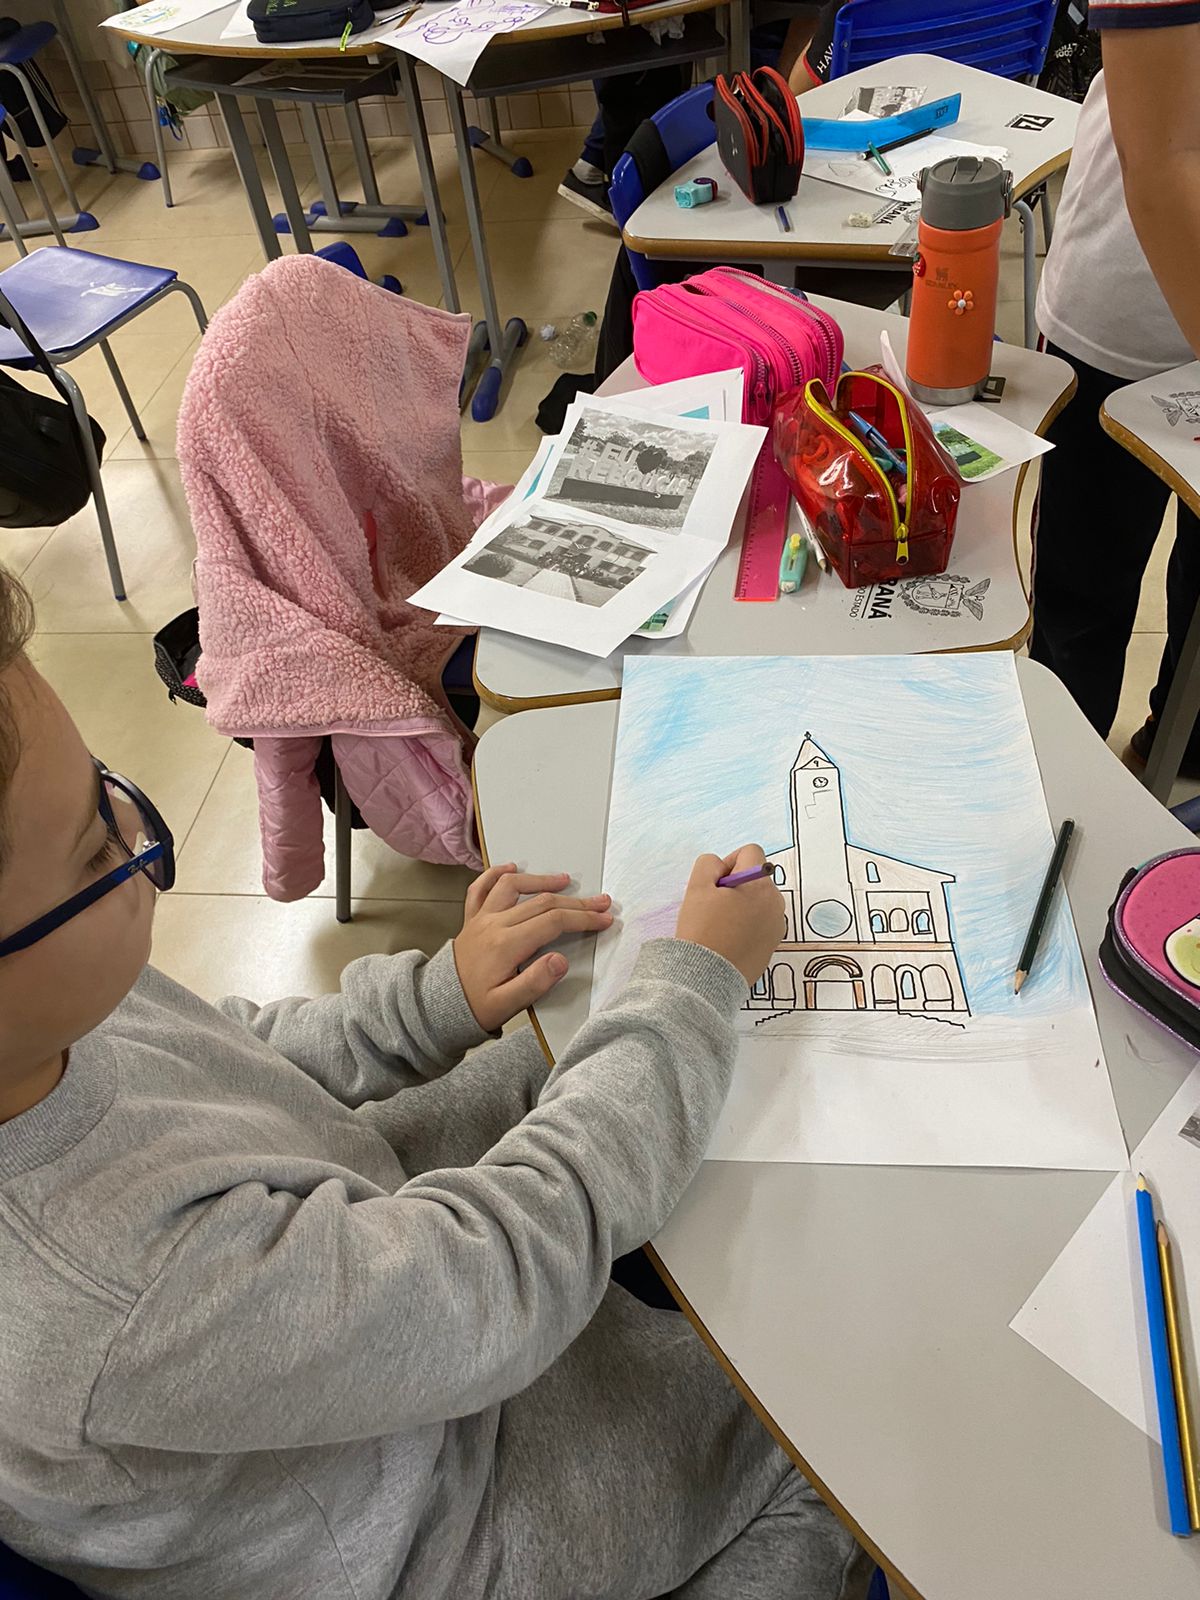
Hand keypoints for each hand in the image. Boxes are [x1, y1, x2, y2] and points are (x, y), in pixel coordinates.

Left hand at [454, 864, 612, 1031]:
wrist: (438, 1007)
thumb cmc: (475, 1008)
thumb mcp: (506, 1006)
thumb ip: (535, 983)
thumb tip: (560, 960)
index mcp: (506, 946)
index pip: (553, 922)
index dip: (582, 918)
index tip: (603, 919)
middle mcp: (493, 925)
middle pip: (542, 903)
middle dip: (577, 901)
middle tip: (601, 902)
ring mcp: (481, 919)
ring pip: (513, 886)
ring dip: (541, 881)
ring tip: (565, 880)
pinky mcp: (471, 920)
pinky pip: (480, 888)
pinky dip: (495, 874)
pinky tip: (511, 868)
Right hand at [674, 844, 784, 987]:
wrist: (708, 978)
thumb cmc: (702, 931)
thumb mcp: (696, 888)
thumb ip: (709, 864)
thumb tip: (721, 866)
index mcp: (760, 885)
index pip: (751, 852)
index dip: (729, 861)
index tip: (715, 884)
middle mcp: (776, 902)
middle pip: (756, 878)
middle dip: (736, 885)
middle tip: (713, 907)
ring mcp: (777, 924)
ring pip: (759, 900)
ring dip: (742, 904)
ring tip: (721, 926)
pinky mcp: (774, 943)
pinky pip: (761, 921)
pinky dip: (747, 924)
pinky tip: (729, 940)